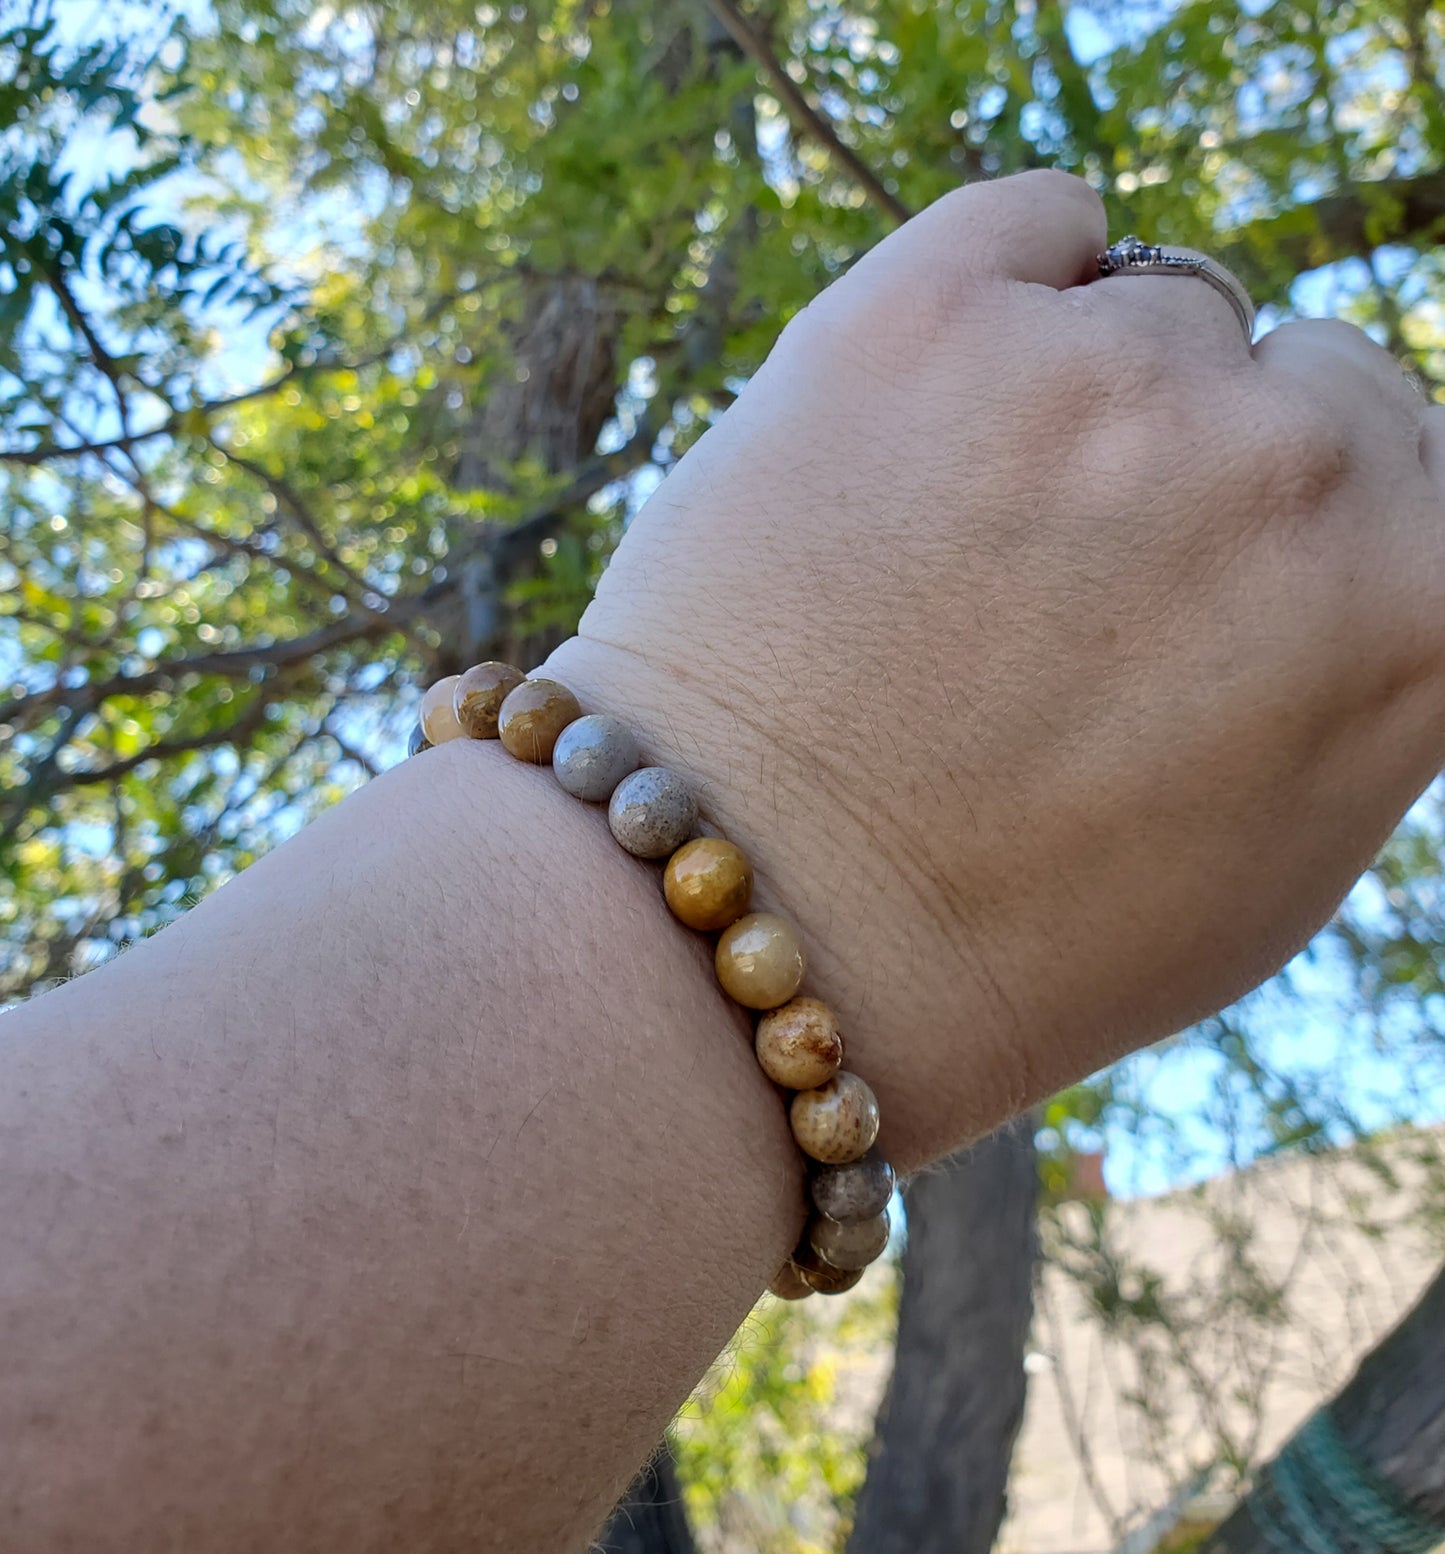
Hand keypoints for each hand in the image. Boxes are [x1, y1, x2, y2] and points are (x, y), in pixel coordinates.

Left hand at [545, 169, 1444, 1166]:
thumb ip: (1355, 661)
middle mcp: (1287, 462)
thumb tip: (1353, 541)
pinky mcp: (922, 314)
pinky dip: (1004, 286)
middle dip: (1208, 463)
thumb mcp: (1270, 854)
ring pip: (1150, 316)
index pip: (1412, 460)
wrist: (750, 933)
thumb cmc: (1008, 944)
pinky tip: (937, 394)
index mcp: (1415, 603)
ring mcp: (1103, 376)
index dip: (1308, 518)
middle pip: (1299, 377)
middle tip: (1074, 578)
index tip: (1223, 567)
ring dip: (1083, 404)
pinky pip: (1035, 224)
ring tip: (956, 543)